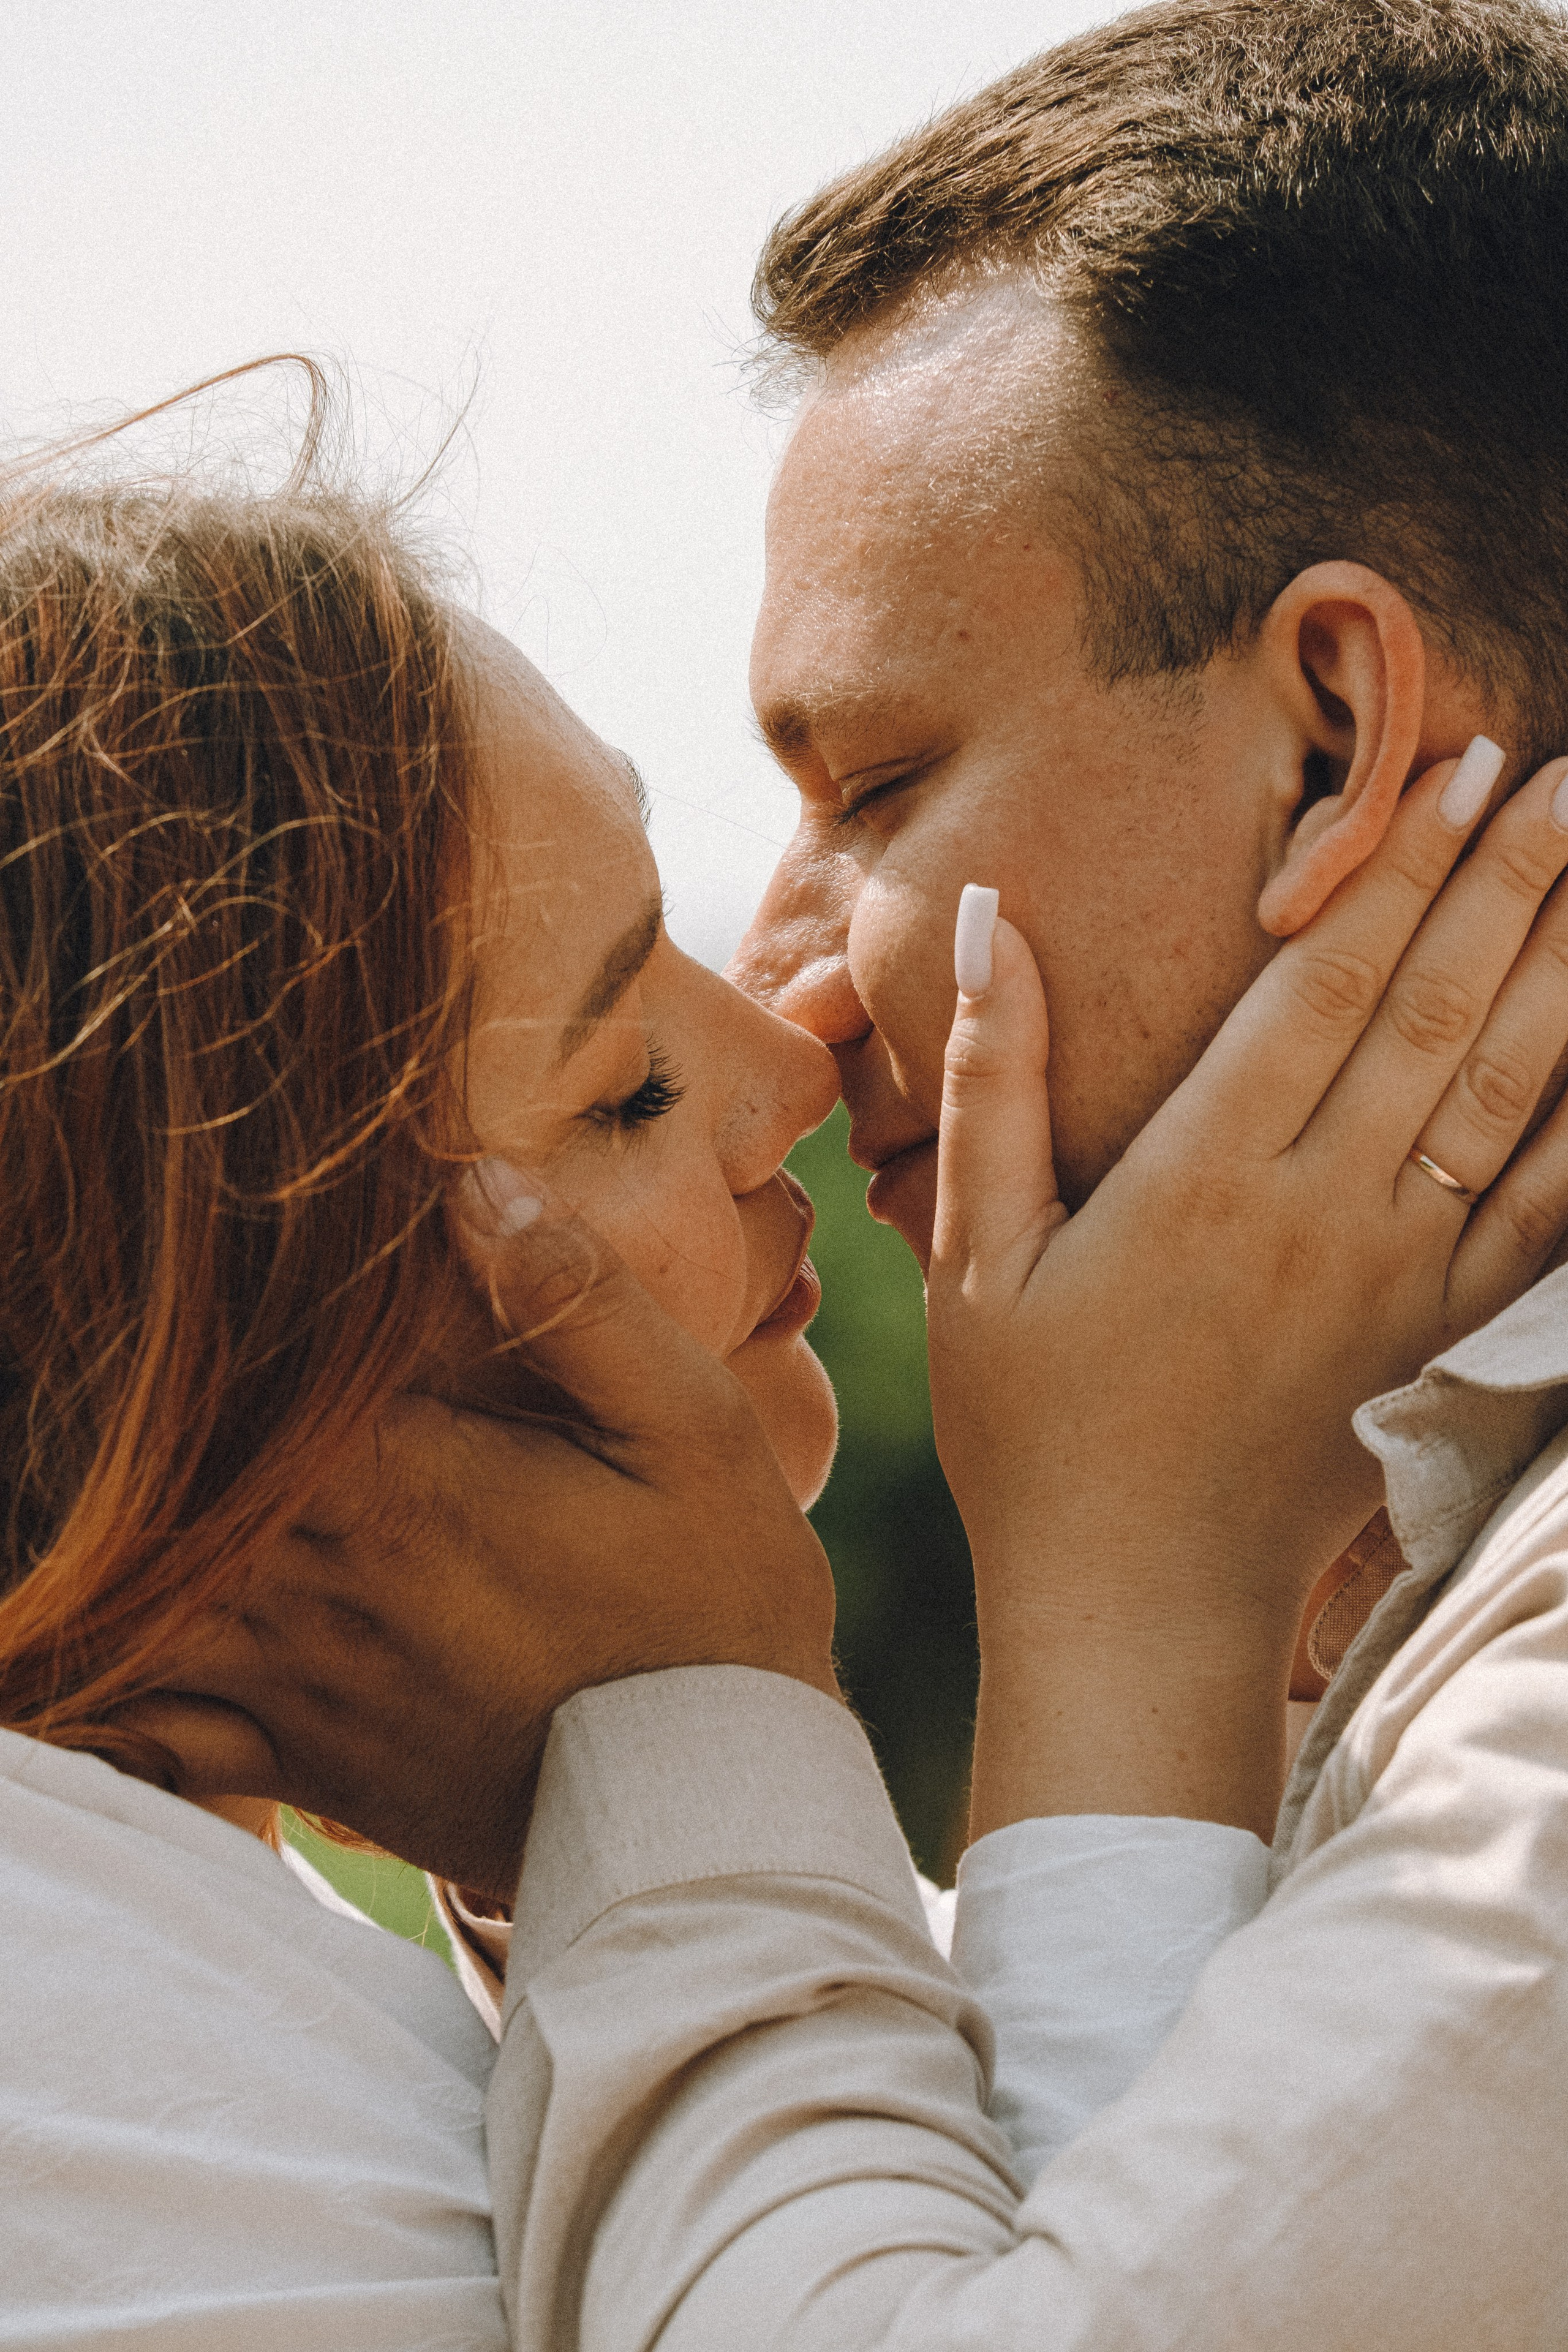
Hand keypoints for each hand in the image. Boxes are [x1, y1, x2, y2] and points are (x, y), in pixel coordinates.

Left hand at [114, 1175, 838, 1901]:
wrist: (709, 1826)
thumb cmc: (715, 1613)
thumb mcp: (694, 1432)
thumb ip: (581, 1303)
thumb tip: (477, 1183)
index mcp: (404, 1480)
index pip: (245, 1368)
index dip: (208, 1313)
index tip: (200, 1261)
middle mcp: (320, 1580)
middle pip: (160, 1471)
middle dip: (134, 1409)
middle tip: (111, 1341)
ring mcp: (294, 1680)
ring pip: (130, 1591)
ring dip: (105, 1536)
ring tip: (76, 1469)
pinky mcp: (296, 1760)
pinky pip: (144, 1733)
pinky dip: (89, 1690)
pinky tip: (62, 1651)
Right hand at [928, 746, 1567, 1839]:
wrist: (1135, 1604)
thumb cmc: (1034, 1429)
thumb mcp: (978, 1257)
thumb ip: (993, 1081)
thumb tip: (989, 923)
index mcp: (1203, 1181)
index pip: (1326, 984)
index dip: (1399, 866)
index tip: (1463, 764)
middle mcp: (1321, 1214)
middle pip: (1442, 1012)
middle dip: (1514, 879)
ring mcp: (1397, 1278)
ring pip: (1511, 1094)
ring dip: (1566, 970)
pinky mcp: (1436, 1334)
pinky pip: (1544, 1212)